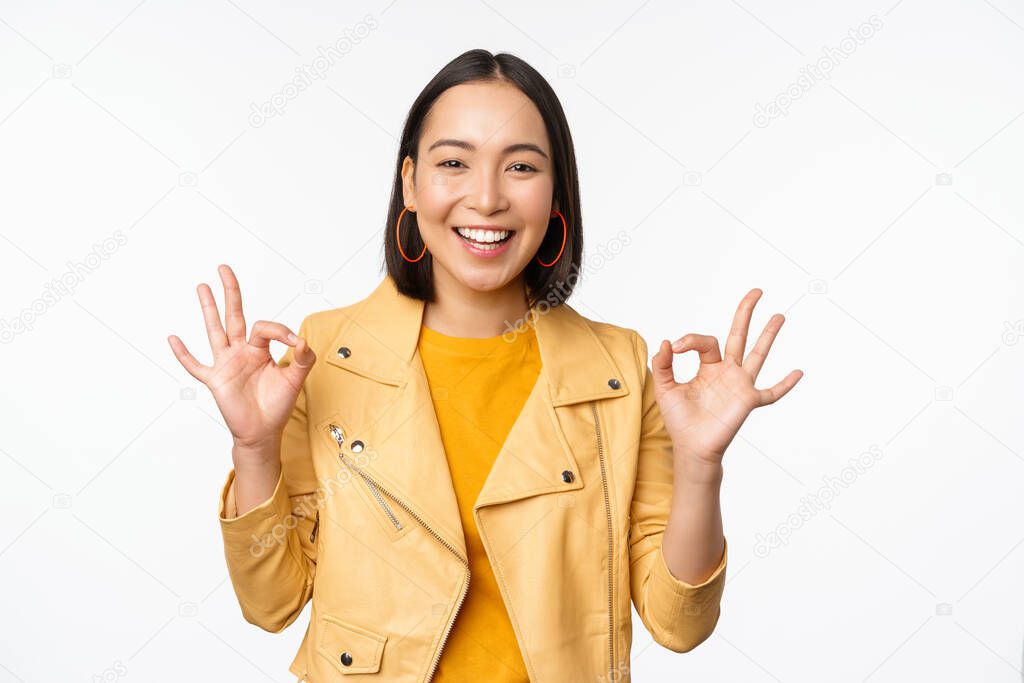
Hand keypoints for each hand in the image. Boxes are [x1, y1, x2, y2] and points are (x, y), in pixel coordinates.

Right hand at [167, 264, 315, 454]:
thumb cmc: (277, 405)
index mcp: (259, 350)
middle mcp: (240, 352)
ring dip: (208, 309)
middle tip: (224, 269)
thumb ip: (303, 358)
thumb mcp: (296, 379)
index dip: (281, 331)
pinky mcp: (214, 380)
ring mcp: (225, 364)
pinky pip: (195, 365)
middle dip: (230, 292)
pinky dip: (183, 354)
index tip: (295, 344)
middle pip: (234, 316)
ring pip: (214, 331)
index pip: (265, 328)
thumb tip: (303, 340)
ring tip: (202, 286)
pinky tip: (173, 338)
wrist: (262, 432)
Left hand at [651, 288, 801, 467]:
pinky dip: (784, 384)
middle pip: (739, 336)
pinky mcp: (748, 401)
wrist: (691, 447)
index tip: (676, 347)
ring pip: (757, 354)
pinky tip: (798, 372)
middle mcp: (727, 372)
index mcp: (708, 367)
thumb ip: (662, 364)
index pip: (706, 342)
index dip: (691, 339)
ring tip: (779, 316)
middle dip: (746, 313)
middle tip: (756, 291)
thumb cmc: (680, 419)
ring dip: (768, 335)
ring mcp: (740, 385)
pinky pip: (771, 393)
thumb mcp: (665, 388)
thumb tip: (666, 341)